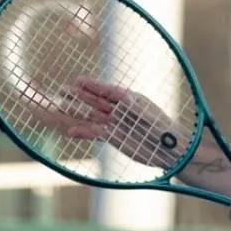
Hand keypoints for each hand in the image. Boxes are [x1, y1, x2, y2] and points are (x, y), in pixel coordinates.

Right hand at [40, 77, 186, 168]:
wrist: (170, 150)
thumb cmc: (162, 128)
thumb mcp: (148, 114)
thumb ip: (135, 106)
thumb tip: (124, 98)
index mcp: (130, 100)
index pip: (107, 90)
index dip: (93, 85)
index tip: (78, 80)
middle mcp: (121, 111)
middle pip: (96, 101)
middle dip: (80, 95)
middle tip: (62, 90)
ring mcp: (117, 124)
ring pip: (92, 116)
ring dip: (77, 112)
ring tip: (60, 106)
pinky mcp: (114, 138)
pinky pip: (95, 133)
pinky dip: (83, 132)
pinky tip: (70, 131)